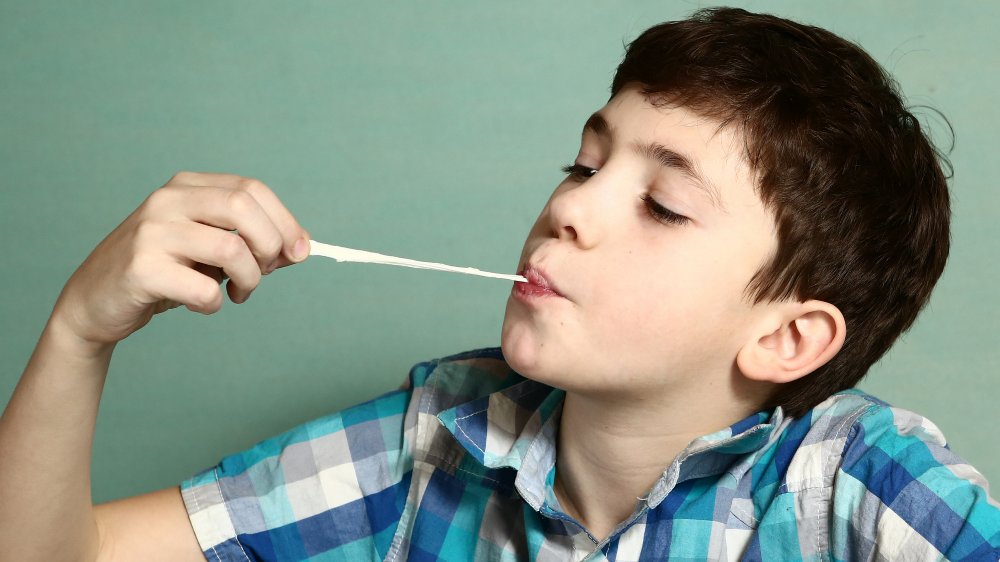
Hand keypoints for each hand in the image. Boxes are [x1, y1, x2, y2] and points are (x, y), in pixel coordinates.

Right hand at [50, 172, 310, 353]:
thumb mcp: (211, 251)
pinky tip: (202, 304)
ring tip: (237, 293)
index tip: (300, 252)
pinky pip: (204, 289)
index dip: (285, 221)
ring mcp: (152, 232)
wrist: (94, 302)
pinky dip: (215, 303)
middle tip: (265, 273)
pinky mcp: (141, 268)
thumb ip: (253, 244)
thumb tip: (301, 247)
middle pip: (244, 208)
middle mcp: (167, 200)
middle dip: (270, 246)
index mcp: (187, 187)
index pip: (252, 189)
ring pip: (230, 249)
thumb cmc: (164, 273)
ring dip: (249, 280)